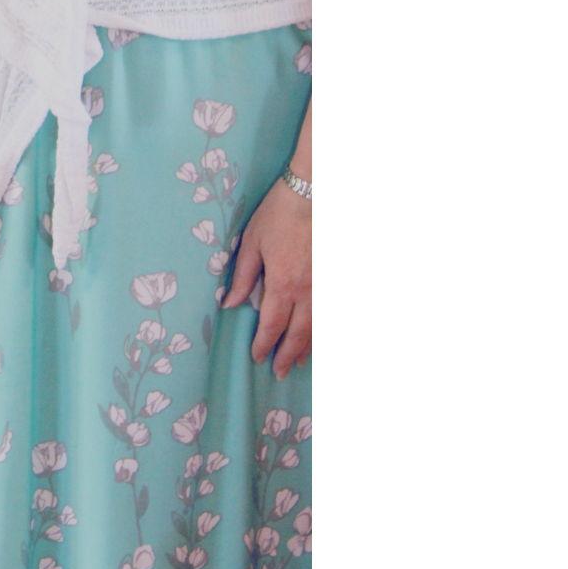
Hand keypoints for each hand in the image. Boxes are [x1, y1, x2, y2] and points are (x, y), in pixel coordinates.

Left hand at [220, 177, 310, 378]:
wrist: (314, 195)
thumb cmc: (277, 216)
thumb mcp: (251, 243)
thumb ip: (243, 276)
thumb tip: (232, 304)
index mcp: (283, 284)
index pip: (273, 325)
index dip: (264, 344)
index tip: (256, 356)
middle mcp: (308, 292)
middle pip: (299, 334)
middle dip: (287, 356)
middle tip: (279, 373)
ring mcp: (326, 287)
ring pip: (319, 328)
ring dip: (308, 348)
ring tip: (299, 362)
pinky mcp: (336, 280)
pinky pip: (330, 314)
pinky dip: (323, 330)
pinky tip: (318, 337)